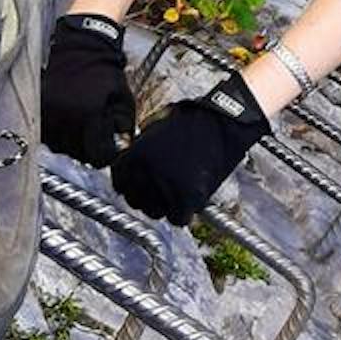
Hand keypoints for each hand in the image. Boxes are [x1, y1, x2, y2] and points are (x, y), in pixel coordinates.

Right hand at [42, 14, 136, 164]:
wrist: (83, 46)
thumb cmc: (105, 71)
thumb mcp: (123, 97)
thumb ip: (124, 123)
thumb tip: (122, 145)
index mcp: (90, 114)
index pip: (94, 151)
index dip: (103, 156)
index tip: (105, 154)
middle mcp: (67, 114)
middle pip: (73, 152)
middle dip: (85, 152)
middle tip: (92, 146)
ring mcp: (51, 110)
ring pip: (56, 144)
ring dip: (68, 145)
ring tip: (78, 136)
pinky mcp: (40, 104)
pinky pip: (45, 130)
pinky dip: (54, 133)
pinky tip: (64, 127)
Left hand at [112, 74, 268, 225]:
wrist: (221, 120)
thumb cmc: (191, 121)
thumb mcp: (154, 128)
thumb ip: (139, 149)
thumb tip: (130, 167)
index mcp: (135, 155)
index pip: (119, 182)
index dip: (130, 184)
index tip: (139, 186)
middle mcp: (145, 172)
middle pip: (135, 200)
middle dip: (146, 197)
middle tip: (161, 191)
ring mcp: (165, 186)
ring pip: (155, 212)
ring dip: (164, 207)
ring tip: (177, 195)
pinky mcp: (188, 198)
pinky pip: (178, 219)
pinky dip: (184, 214)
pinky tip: (189, 202)